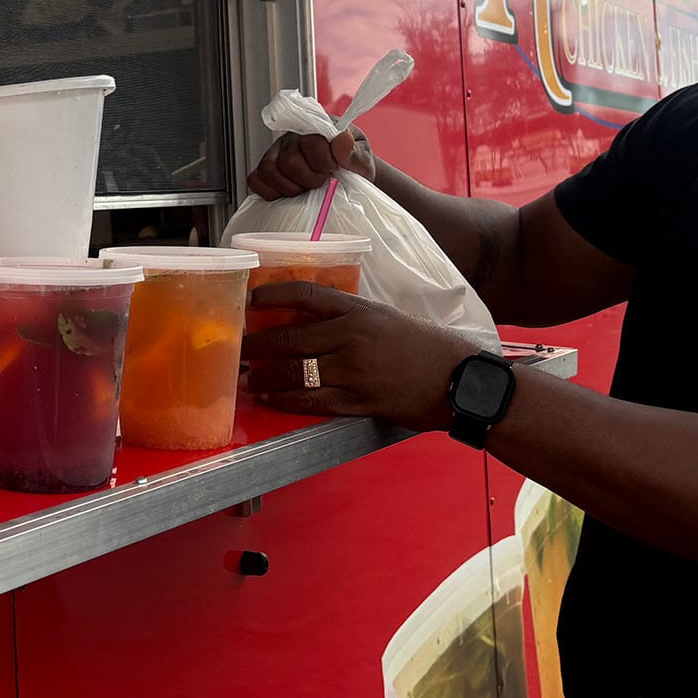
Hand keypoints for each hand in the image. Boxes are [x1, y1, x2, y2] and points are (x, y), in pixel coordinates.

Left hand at [240, 283, 480, 428]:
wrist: (458, 380)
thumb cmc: (425, 347)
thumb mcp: (387, 319)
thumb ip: (351, 319)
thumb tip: (310, 323)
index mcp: (360, 311)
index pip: (306, 295)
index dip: (274, 295)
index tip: (252, 300)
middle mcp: (352, 337)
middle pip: (290, 338)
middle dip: (257, 345)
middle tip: (239, 349)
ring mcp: (354, 371)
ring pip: (295, 372)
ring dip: (264, 377)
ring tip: (247, 379)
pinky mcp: (359, 402)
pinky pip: (312, 401)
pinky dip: (285, 401)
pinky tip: (270, 399)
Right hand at [246, 127, 374, 200]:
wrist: (350, 176)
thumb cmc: (353, 163)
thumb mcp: (364, 157)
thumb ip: (355, 151)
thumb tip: (342, 141)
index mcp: (315, 127)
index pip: (309, 142)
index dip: (323, 162)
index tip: (333, 168)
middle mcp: (291, 138)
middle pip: (287, 161)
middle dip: (308, 178)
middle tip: (321, 180)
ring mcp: (275, 154)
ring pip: (268, 170)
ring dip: (291, 187)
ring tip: (306, 187)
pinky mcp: (266, 171)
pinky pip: (255, 180)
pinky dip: (270, 192)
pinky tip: (288, 193)